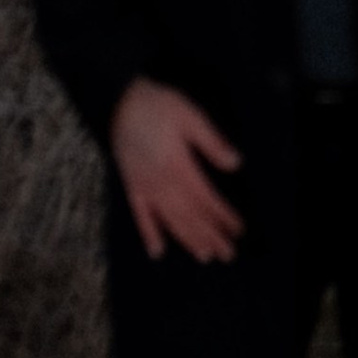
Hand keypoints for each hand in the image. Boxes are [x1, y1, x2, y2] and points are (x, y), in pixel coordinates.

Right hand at [110, 77, 243, 262]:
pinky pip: (139, 215)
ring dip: (188, 239)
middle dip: (210, 235)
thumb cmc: (158, 105)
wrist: (119, 101)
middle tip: (228, 254)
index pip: (205, 198)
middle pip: (189, 214)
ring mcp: (144, 187)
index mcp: (178, 164)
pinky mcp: (130, 186)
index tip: (238, 229)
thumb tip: (236, 164)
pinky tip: (157, 251)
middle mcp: (160, 181)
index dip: (222, 216)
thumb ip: (212, 142)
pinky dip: (149, 234)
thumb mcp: (191, 116)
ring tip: (204, 256)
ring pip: (169, 219)